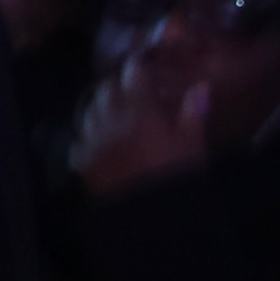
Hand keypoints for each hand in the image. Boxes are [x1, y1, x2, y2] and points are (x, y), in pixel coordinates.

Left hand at [73, 58, 213, 194]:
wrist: (146, 215)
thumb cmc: (175, 175)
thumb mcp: (192, 144)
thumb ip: (193, 112)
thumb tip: (200, 87)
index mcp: (140, 110)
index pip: (132, 75)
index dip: (136, 67)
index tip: (141, 65)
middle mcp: (111, 120)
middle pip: (105, 90)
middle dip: (116, 86)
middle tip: (128, 90)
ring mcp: (92, 141)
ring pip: (89, 111)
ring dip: (100, 107)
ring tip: (112, 112)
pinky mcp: (82, 162)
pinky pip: (79, 140)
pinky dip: (87, 136)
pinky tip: (97, 140)